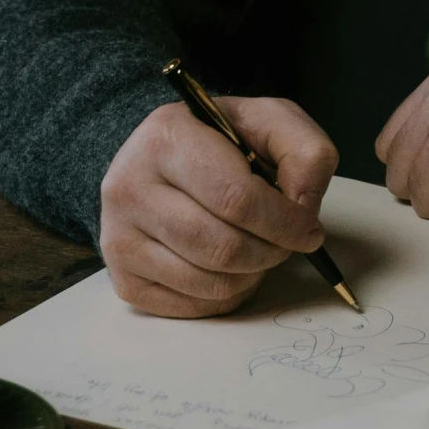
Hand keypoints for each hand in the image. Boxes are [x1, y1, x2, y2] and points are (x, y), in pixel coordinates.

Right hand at [99, 95, 337, 316]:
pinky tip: (231, 267)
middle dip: (271, 252)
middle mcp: (130, 187)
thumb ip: (304, 152)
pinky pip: (191, 307)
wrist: (160, 158)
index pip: (236, 199)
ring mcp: (119, 237)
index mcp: (167, 138)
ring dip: (252, 276)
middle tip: (287, 243)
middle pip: (222, 248)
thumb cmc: (220, 141)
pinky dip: (226, 296)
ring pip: (209, 283)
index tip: (309, 230)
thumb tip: (302, 206)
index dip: (284, 223)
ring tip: (260, 250)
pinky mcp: (123, 278)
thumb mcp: (270, 121)